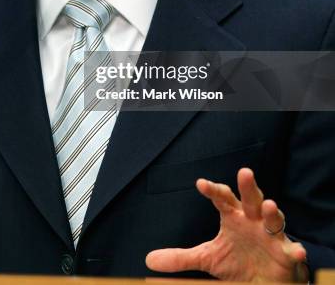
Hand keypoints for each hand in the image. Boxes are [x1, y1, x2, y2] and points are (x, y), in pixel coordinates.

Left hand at [146, 168, 307, 281]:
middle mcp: (254, 221)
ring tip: (270, 205)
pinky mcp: (286, 256)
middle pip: (251, 199)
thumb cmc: (238, 261)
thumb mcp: (208, 258)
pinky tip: (296, 252)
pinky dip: (296, 252)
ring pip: (275, 219)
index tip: (200, 183)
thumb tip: (149, 259)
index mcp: (234, 217)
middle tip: (244, 172)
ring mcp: (272, 236)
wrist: (264, 281)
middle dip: (248, 186)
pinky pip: (293, 252)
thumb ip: (181, 257)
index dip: (213, 190)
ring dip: (274, 212)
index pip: (222, 199)